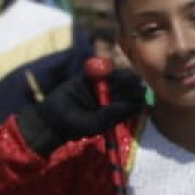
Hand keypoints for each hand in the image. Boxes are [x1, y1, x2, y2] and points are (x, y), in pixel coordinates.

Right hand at [27, 70, 147, 152]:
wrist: (52, 120)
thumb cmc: (76, 126)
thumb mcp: (96, 124)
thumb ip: (113, 114)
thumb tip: (133, 105)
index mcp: (115, 110)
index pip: (130, 102)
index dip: (137, 97)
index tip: (141, 93)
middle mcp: (109, 98)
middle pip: (124, 88)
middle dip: (130, 85)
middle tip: (137, 81)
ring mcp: (98, 87)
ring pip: (113, 78)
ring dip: (120, 76)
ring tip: (125, 76)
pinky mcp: (86, 79)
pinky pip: (96, 71)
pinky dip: (103, 68)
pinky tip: (108, 68)